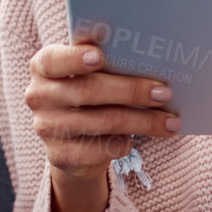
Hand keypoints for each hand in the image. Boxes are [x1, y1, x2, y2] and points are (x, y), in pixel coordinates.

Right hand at [25, 23, 181, 186]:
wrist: (75, 137)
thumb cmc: (93, 91)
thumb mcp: (93, 72)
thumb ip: (110, 61)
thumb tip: (152, 55)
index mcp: (44, 66)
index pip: (54, 59)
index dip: (75, 58)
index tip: (100, 56)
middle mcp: (39, 96)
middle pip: (89, 91)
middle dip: (132, 91)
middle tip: (164, 93)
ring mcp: (47, 128)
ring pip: (103, 122)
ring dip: (143, 121)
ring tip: (171, 121)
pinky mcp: (60, 156)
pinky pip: (101, 149)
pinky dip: (125, 143)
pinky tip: (140, 139)